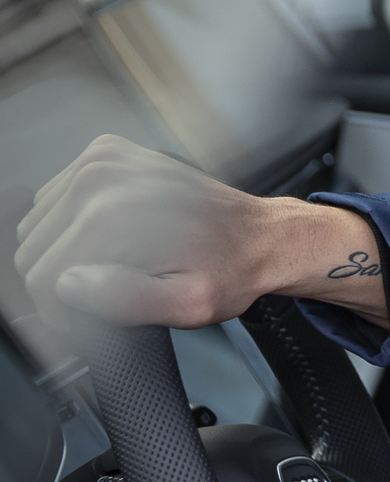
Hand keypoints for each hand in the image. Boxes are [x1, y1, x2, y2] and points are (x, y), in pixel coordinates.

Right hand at [14, 135, 389, 331]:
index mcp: (112, 214)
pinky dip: (73, 228)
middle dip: (61, 285)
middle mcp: (100, 177)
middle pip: (35, 250)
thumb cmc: (232, 271)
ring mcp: (101, 159)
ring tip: (114, 272)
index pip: (43, 277)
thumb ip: (127, 300)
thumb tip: (70, 283)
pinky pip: (56, 202)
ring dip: (66, 256)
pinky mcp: (105, 154)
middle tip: (106, 303)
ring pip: (40, 228)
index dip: (62, 313)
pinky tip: (112, 243)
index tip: (92, 326)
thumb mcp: (190, 304)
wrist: (264, 236)